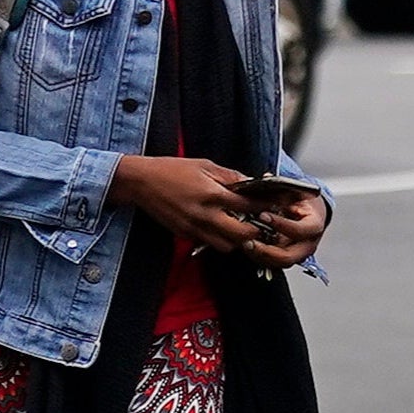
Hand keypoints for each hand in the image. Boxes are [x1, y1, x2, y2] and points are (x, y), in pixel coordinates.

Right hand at [109, 155, 263, 253]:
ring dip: (237, 240)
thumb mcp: (204, 165)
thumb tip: (252, 183)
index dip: (264, 207)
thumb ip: (230, 177)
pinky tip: (221, 228)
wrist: (139, 181)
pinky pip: (209, 243)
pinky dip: (219, 240)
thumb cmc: (170, 169)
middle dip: (256, 231)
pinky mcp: (184, 234)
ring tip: (239, 228)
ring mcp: (194, 227)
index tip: (274, 206)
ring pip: (227, 246)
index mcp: (212, 194)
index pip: (248, 206)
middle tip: (259, 223)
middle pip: (242, 235)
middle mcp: (204, 214)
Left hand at [235, 178, 328, 271]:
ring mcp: (298, 253)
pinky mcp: (287, 257)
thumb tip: (266, 178)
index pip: (301, 231)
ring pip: (279, 263)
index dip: (281, 225)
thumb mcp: (296, 192)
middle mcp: (309, 244)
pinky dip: (258, 257)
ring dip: (260, 256)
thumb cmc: (302, 201)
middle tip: (248, 241)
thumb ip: (282, 188)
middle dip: (267, 251)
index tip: (263, 215)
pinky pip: (273, 263)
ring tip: (244, 244)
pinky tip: (246, 246)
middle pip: (290, 256)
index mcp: (314, 226)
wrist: (309, 212)